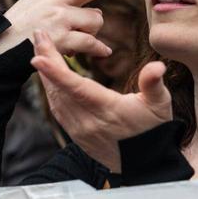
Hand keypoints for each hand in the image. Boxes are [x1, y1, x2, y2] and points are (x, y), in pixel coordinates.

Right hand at [0, 0, 137, 59]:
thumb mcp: (36, 7)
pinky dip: (98, 49)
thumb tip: (98, 14)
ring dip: (93, 31)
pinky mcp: (61, 39)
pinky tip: (101, 52)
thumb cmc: (18, 31)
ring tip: (73, 36)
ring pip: (97, 19)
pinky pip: (92, 42)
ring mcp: (60, 18)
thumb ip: (66, 6)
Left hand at [30, 29, 171, 171]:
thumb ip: (154, 84)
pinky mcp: (77, 135)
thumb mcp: (160, 104)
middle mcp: (89, 122)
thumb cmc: (154, 129)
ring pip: (55, 99)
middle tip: (39, 35)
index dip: (55, 72)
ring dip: (46, 75)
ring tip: (41, 50)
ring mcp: (80, 130)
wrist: (146, 163)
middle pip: (60, 89)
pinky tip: (48, 77)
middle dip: (47, 60)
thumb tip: (157, 67)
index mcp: (107, 110)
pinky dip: (51, 90)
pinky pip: (58, 110)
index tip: (37, 56)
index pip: (76, 88)